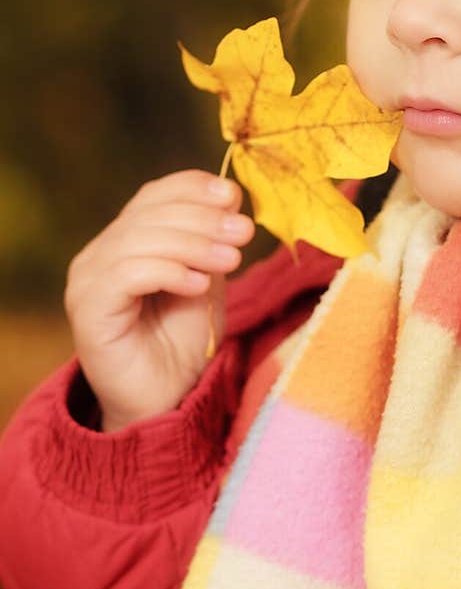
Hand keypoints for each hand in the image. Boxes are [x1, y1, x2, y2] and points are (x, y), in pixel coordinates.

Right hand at [63, 170, 254, 431]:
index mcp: (125, 240)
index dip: (193, 188)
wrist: (163, 400)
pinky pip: (127, 274)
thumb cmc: (182, 343)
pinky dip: (169, 272)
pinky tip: (199, 285)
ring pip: (139, 240)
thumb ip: (213, 242)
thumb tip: (232, 196)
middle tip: (243, 232)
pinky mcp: (88, 309)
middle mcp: (99, 255)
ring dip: (194, 245)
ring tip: (231, 260)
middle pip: (149, 214)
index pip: (154, 195)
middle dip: (203, 218)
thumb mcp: (207, 280)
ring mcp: (88, 281)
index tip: (234, 196)